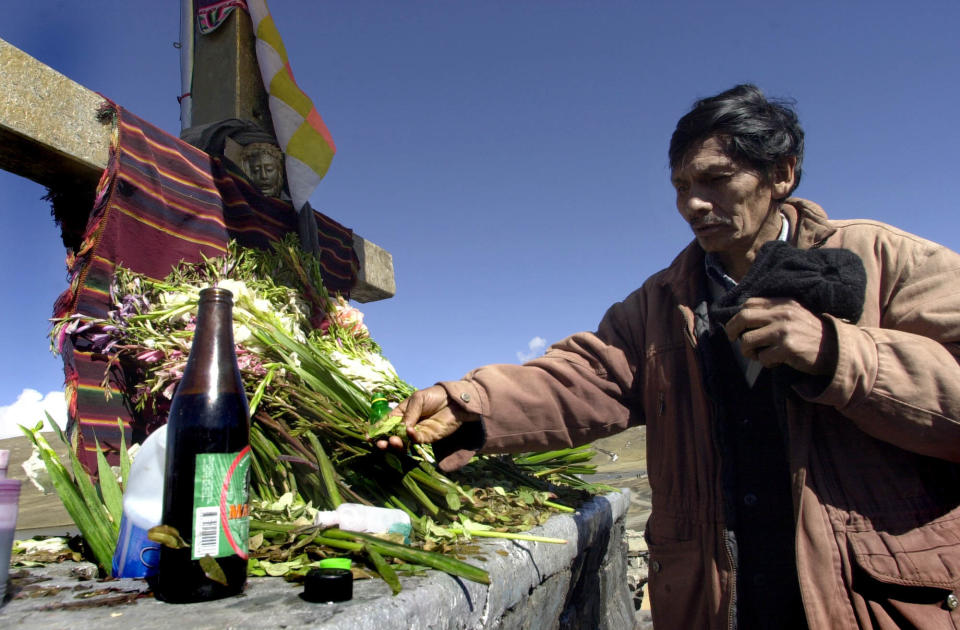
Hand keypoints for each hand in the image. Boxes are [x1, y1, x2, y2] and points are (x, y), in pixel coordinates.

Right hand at [375, 385, 478, 449]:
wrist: (455, 399)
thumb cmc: (434, 396)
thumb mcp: (417, 399)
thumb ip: (409, 414)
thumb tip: (401, 428)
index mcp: (400, 414)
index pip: (385, 424)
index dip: (377, 431)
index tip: (369, 437)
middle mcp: (406, 425)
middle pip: (392, 437)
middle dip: (384, 442)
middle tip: (380, 444)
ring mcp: (417, 432)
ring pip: (402, 443)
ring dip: (396, 444)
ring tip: (392, 441)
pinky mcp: (428, 437)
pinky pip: (417, 441)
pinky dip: (411, 438)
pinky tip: (409, 432)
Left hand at [723, 297, 837, 374]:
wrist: (836, 349)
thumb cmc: (810, 334)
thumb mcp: (794, 314)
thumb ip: (774, 313)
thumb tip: (742, 318)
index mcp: (783, 303)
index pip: (749, 304)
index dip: (737, 316)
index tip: (736, 328)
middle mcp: (782, 314)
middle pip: (743, 318)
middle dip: (732, 331)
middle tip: (734, 340)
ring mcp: (784, 330)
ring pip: (747, 340)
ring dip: (749, 351)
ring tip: (759, 355)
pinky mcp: (787, 347)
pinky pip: (763, 357)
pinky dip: (766, 362)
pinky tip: (776, 362)